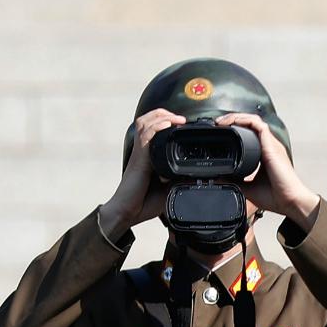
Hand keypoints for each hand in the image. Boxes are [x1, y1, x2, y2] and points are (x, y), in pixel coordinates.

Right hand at [101, 108, 183, 233]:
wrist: (128, 212)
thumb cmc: (145, 203)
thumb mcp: (170, 189)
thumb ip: (180, 180)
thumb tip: (198, 175)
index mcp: (150, 156)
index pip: (156, 130)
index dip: (168, 123)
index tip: (185, 126)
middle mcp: (143, 151)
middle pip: (148, 120)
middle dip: (165, 114)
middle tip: (182, 119)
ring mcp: (140, 153)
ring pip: (145, 123)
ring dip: (161, 116)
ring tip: (176, 118)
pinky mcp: (139, 158)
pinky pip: (145, 136)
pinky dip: (157, 126)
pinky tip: (167, 123)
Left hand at [217, 112, 319, 226]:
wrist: (289, 201)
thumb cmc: (276, 197)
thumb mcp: (248, 188)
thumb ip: (234, 181)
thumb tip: (218, 178)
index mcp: (264, 155)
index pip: (249, 135)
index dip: (234, 131)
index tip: (220, 134)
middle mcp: (268, 146)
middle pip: (249, 124)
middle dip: (232, 121)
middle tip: (217, 125)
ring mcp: (271, 144)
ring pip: (252, 120)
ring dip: (236, 117)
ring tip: (221, 121)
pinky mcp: (271, 144)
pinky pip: (257, 123)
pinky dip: (243, 119)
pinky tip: (231, 122)